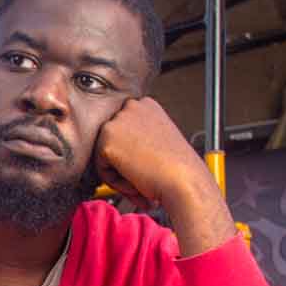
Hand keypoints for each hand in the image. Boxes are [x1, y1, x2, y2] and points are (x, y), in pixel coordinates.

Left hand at [95, 97, 235, 255]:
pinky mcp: (107, 139)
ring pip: (105, 155)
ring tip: (142, 179)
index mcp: (146, 104)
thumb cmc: (177, 167)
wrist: (183, 180)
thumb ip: (140, 136)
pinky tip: (136, 180)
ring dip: (120, 173)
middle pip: (113, 142)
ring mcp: (117, 120)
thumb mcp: (160, 140)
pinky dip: (115, 181)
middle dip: (125, 162)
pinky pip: (101, 168)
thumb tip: (122, 148)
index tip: (147, 164)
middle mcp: (131, 106)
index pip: (125, 131)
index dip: (134, 153)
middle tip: (145, 176)